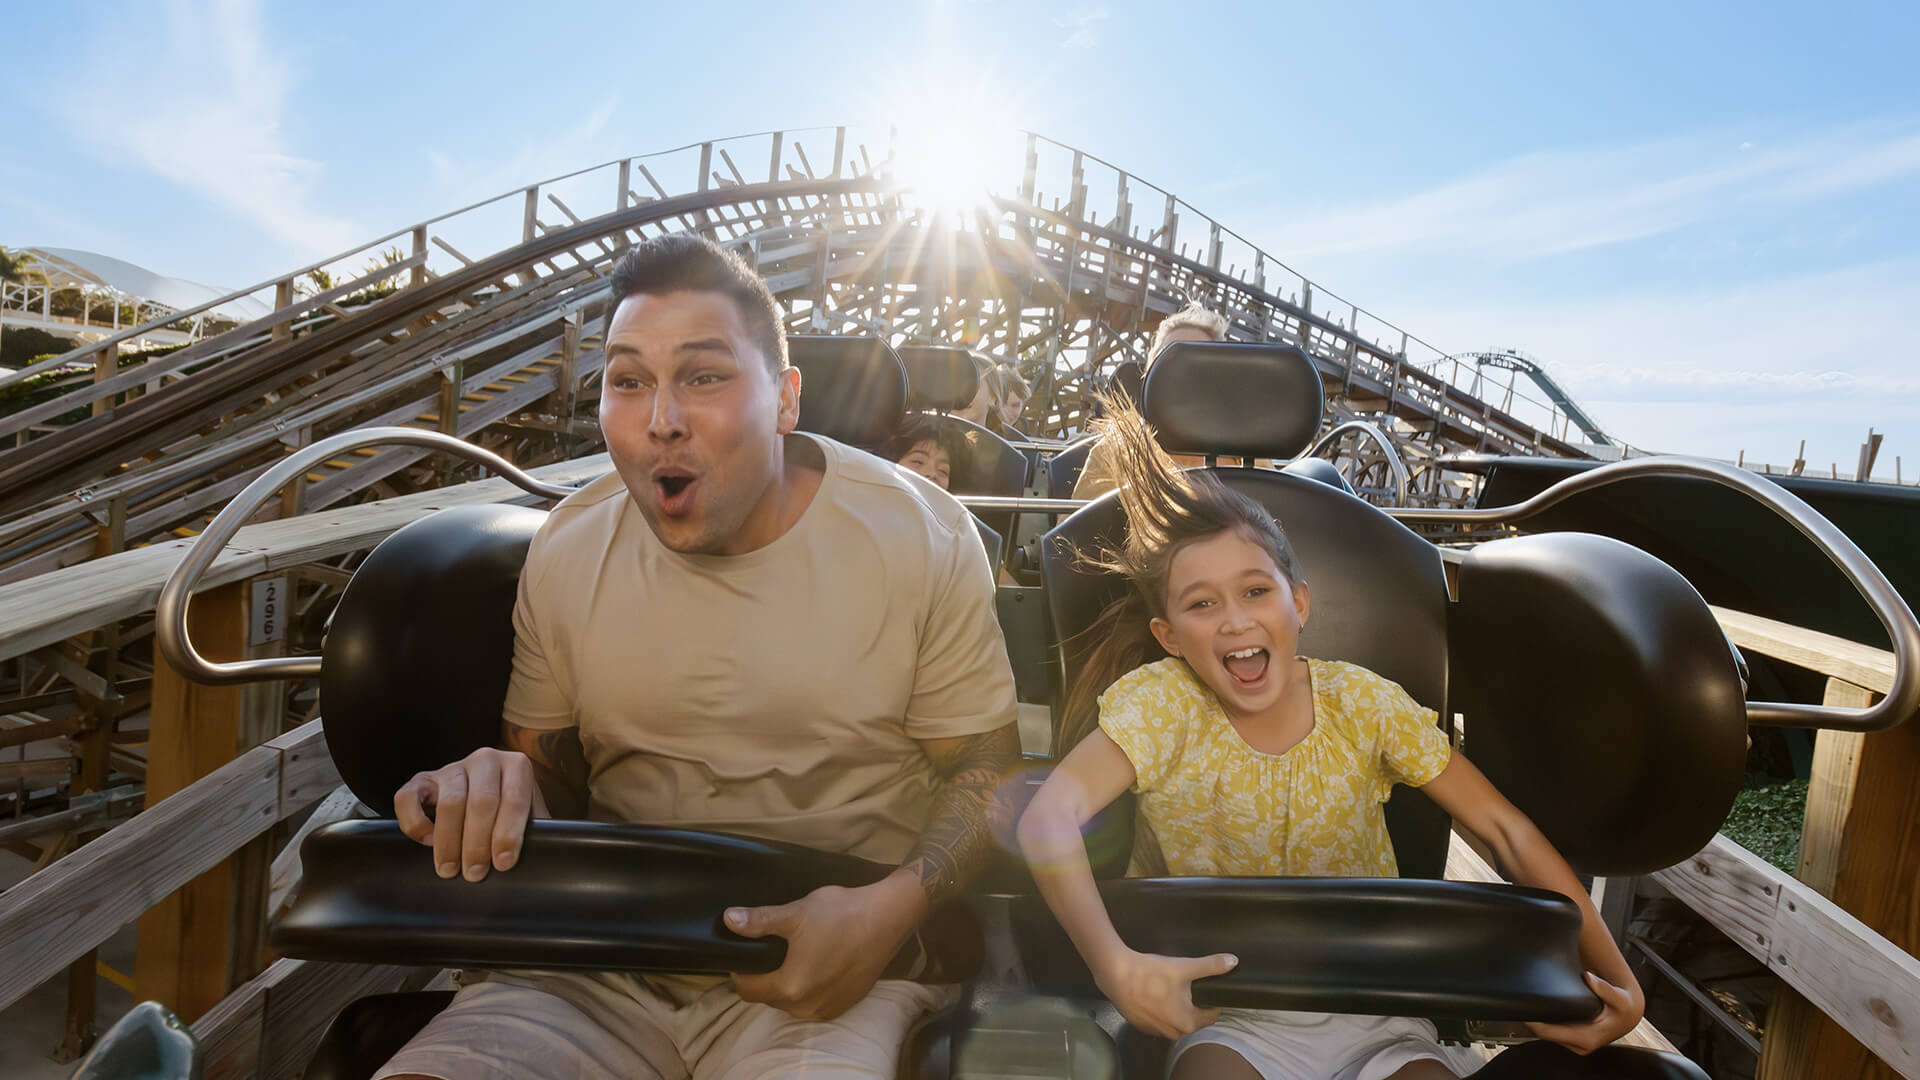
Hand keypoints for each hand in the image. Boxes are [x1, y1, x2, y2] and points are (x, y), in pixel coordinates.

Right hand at [394, 747, 547, 881]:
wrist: (489, 802)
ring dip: (449, 841)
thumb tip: (539, 857)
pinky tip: (428, 841)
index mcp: (516, 765)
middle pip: (481, 801)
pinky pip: (408, 797)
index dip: (509, 833)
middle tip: (476, 873)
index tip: (504, 863)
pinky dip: (416, 822)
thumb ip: (535, 833)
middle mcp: (485, 759)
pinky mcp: (423, 779)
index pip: (514, 798)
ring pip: (449, 802)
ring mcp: (452, 767)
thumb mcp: (531, 820)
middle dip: (478, 843)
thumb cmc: (512, 817)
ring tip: (451, 869)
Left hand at [725, 875, 925, 1019]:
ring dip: (788, 984)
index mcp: (789, 987)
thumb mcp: (796, 913)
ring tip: (796, 956)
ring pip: (792, 1002)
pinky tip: (818, 965)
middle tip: (773, 949)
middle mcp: (806, 1007)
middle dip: (765, 977)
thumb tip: (729, 920)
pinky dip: (810, 989)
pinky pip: (814, 1003)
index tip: (747, 952)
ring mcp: (827, 1009)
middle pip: (769, 997)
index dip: (741, 971)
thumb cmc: (841, 914)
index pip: (747, 990)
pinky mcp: (845, 1005)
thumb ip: (759, 921)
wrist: (887, 919)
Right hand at [1093, 947, 1236, 1039]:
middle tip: (1183, 983)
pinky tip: (1153, 993)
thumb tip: (1233, 961)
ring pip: (1175, 1018)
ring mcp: (1155, 1032)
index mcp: (1188, 1023)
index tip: (1204, 986)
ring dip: (1175, 1006)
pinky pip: (1159, 1019)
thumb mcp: (1185, 967)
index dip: (1211, 999)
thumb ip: (1211, 966)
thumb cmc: (1151, 974)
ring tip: (1166, 986)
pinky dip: (1159, 1008)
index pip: (1211, 1014)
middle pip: (1193, 1017)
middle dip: (1191, 1002)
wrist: (1116, 974)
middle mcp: (1173, 1033)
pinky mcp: (1141, 1026)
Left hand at [1529, 971, 1644, 1053]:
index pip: (1548, 1033)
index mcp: (1587, 1038)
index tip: (1523, 1006)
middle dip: (1532, 1019)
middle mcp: (1580, 1045)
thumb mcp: (1619, 998)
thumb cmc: (1623, 1007)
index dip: (1532, 1021)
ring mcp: (1576, 1045)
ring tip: (1531, 1002)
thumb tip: (1588, 977)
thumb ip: (1604, 988)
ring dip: (1539, 1021)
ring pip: (1547, 1034)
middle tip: (1523, 1000)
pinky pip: (1553, 1032)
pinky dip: (1547, 1022)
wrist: (1628, 1015)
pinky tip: (1543, 1009)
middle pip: (1544, 1035)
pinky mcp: (1573, 1041)